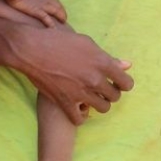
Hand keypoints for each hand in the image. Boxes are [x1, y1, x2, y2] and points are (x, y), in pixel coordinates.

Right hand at [7, 0, 67, 27]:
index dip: (61, 8)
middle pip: (59, 7)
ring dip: (60, 17)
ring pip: (56, 12)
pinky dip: (50, 22)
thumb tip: (35, 0)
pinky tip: (53, 28)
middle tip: (64, 21)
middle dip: (63, 14)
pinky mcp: (36, 11)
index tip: (62, 14)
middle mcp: (47, 0)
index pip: (57, 2)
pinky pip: (46, 17)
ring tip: (63, 24)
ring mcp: (43, 6)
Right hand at [10, 24, 133, 123]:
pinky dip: (81, 114)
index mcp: (103, 63)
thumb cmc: (61, 41)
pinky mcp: (65, 103)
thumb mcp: (87, 43)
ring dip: (99, 103)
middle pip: (115, 97)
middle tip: (103, 88)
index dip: (124, 83)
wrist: (33, 49)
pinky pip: (81, 119)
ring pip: (103, 108)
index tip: (118, 82)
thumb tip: (127, 65)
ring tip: (93, 96)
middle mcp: (95, 80)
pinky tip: (78, 106)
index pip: (126, 83)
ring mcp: (80, 93)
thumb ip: (108, 57)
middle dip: (111, 92)